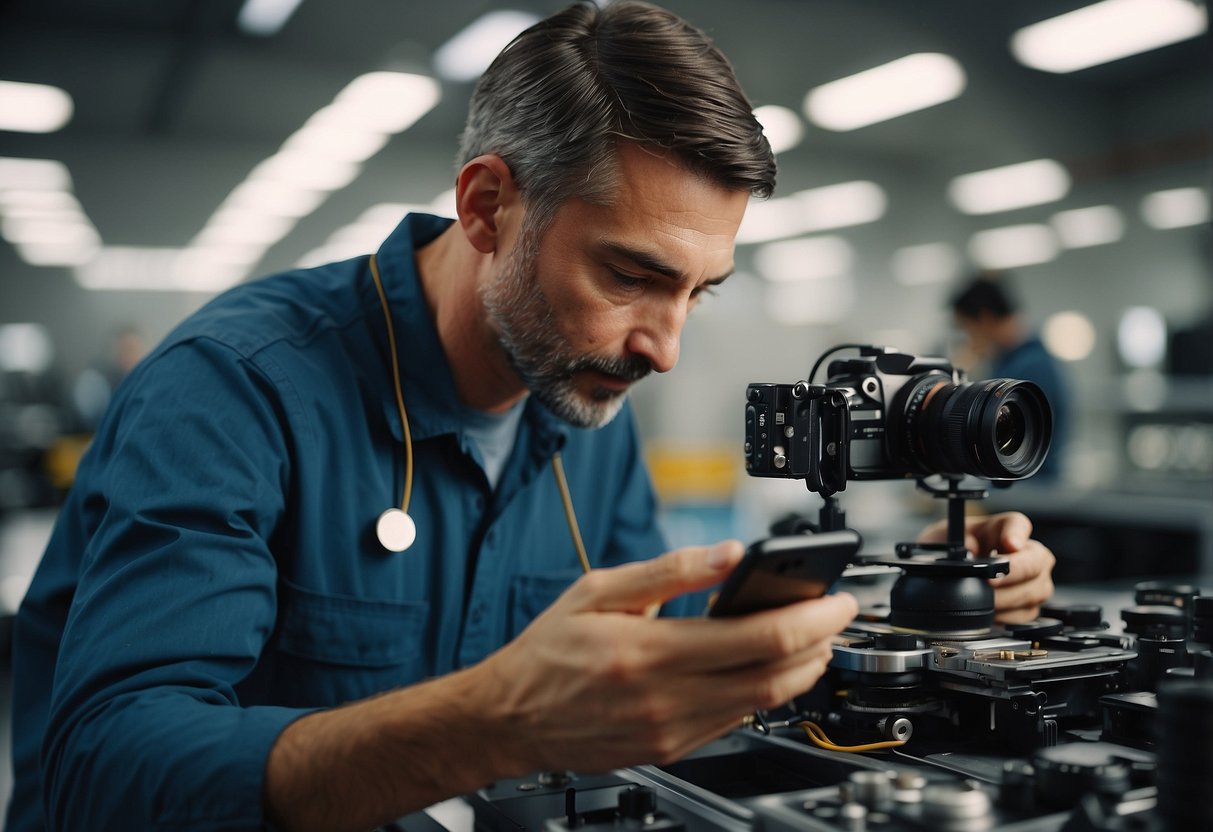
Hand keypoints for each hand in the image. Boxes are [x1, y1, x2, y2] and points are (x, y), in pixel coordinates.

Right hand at [474, 541, 857, 774]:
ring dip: (799, 672)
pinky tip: (765, 667)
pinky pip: (734, 721)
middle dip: (820, 645)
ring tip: (811, 640)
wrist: (511, 717)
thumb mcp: (599, 590)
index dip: (811, 618)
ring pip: (761, 705)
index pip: (757, 638)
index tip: (835, 599)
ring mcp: (671, 730)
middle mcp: (666, 698)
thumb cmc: (548, 651)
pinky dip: (761, 692)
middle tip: (835, 618)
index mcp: (649, 651)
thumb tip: (730, 553)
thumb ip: (671, 570)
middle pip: (774, 677)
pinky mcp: (671, 748)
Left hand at [918, 511, 1054, 623]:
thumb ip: (958, 540)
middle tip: (991, 581)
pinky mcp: (1029, 605)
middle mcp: (1025, 553)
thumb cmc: (950, 553)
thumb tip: (971, 548)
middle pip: (1037, 560)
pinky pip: (1027, 613)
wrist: (944, 578)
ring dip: (1008, 598)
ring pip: (1036, 590)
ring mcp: (1033, 580)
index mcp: (1002, 529)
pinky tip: (991, 613)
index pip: (1018, 524)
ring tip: (985, 600)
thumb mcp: (944, 540)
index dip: (1017, 534)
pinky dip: (1007, 615)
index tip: (1010, 543)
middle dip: (1015, 573)